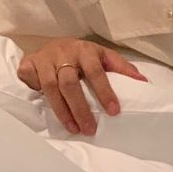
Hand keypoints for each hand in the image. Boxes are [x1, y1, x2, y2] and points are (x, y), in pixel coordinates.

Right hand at [17, 37, 147, 134]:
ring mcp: (45, 58)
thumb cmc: (84, 55)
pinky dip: (35, 91)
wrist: (56, 43)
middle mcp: (64, 53)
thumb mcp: (104, 57)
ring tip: (74, 129)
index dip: (104, 92)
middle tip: (90, 129)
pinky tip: (45, 108)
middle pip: (70, 84)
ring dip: (62, 111)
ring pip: (50, 87)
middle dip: (80, 108)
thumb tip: (143, 82)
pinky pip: (29, 78)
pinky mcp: (29, 63)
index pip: (96, 72)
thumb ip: (122, 68)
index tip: (114, 111)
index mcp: (86, 51)